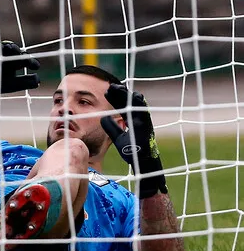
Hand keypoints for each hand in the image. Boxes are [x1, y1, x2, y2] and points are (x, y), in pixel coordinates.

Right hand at [0, 40, 39, 113]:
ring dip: (9, 47)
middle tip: (24, 57)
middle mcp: (8, 55)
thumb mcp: (12, 85)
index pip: (26, 59)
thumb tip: (38, 79)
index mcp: (15, 63)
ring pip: (5, 46)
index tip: (36, 67)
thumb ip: (25, 82)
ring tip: (11, 49)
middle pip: (17, 51)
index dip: (31, 62)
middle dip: (21, 53)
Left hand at [100, 83, 166, 197]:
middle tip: (111, 86)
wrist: (143, 164)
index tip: (107, 91)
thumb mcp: (118, 138)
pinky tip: (136, 97)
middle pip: (131, 103)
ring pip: (140, 106)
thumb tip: (103, 117)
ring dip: (130, 96)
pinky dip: (141, 105)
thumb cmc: (132, 150)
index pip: (123, 106)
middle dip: (122, 94)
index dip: (116, 98)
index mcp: (133, 121)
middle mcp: (140, 120)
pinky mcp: (148, 128)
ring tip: (120, 89)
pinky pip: (145, 115)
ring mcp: (145, 123)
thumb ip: (112, 127)